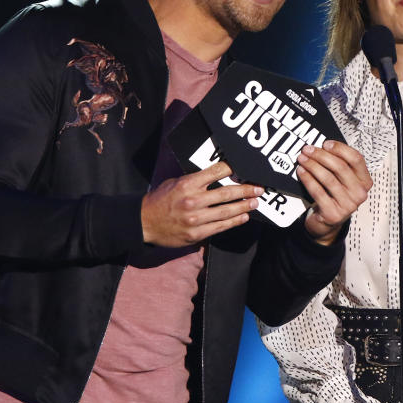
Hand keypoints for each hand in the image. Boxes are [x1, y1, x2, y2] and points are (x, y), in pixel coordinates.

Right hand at [140, 162, 262, 246]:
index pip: (216, 172)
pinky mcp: (196, 234)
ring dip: (244, 206)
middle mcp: (193, 201)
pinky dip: (234, 221)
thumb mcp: (174, 183)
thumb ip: (195, 180)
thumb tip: (217, 175)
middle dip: (246, 190)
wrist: (143, 222)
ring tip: (255, 202)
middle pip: (227, 193)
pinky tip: (243, 217)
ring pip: (227, 212)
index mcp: (187, 184)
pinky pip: (220, 227)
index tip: (245, 167)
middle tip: (259, 188)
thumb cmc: (159, 200)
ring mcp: (195, 219)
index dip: (232, 168)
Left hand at [297, 140, 371, 244]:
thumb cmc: (335, 196)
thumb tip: (323, 146)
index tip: (326, 143)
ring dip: (312, 166)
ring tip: (302, 159)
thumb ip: (339, 164)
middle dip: (321, 155)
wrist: (328, 221)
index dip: (340, 149)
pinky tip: (301, 172)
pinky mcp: (333, 213)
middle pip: (340, 167)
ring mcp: (348, 205)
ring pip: (328, 178)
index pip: (356, 159)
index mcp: (365, 181)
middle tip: (308, 150)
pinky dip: (308, 179)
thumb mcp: (343, 180)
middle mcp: (359, 193)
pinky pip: (318, 191)